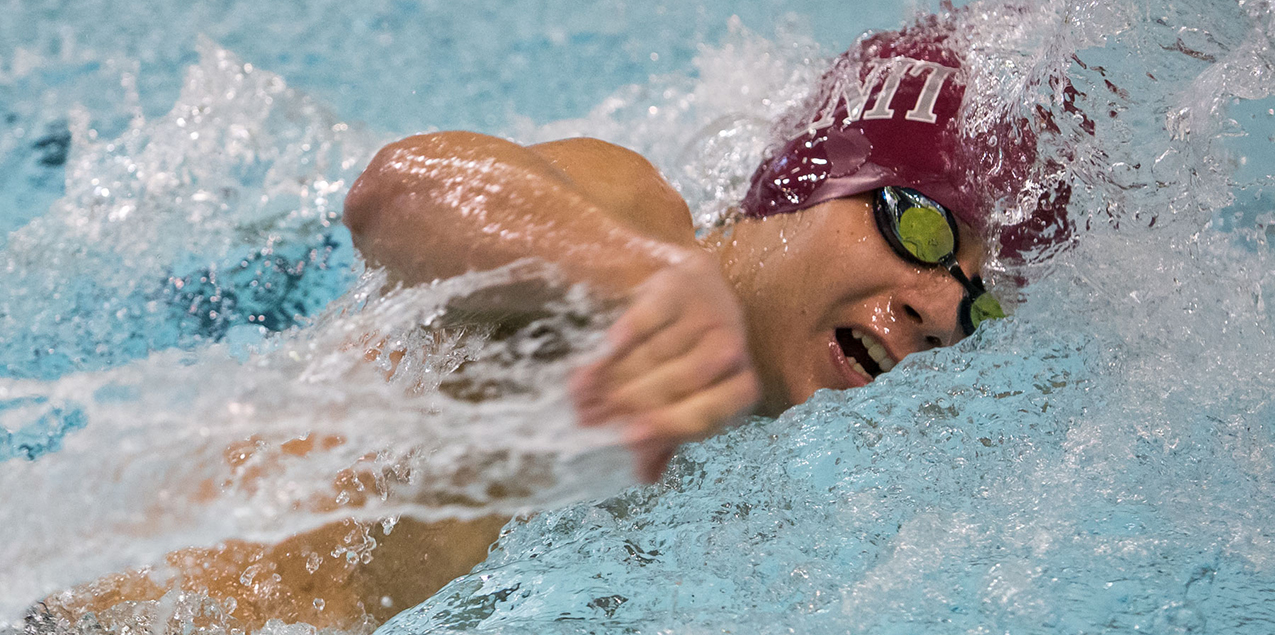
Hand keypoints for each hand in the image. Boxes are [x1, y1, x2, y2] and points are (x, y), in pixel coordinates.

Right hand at [569, 251, 760, 482]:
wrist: (692, 290)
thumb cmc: (687, 357)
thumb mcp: (682, 397)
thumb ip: (664, 436)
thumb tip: (644, 477)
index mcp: (740, 387)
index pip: (710, 414)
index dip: (670, 426)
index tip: (628, 436)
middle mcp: (732, 349)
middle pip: (679, 382)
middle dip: (629, 401)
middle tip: (588, 416)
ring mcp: (709, 314)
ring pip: (657, 353)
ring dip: (613, 375)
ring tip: (580, 391)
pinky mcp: (682, 286)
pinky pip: (648, 318)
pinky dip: (624, 336)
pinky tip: (605, 350)